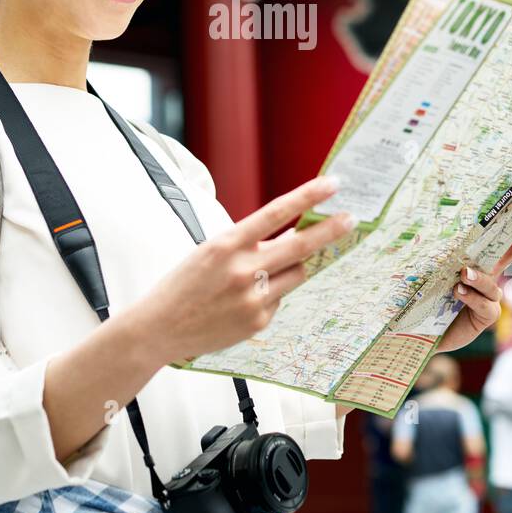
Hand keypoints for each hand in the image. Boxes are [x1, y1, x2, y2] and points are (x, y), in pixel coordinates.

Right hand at [143, 176, 354, 364]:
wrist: (159, 328)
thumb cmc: (184, 284)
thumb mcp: (211, 251)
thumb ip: (250, 242)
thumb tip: (291, 235)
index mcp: (226, 244)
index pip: (276, 212)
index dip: (307, 196)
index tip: (332, 184)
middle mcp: (243, 270)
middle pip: (300, 246)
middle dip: (330, 230)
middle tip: (351, 218)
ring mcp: (253, 298)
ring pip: (296, 273)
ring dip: (294, 265)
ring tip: (267, 270)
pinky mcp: (258, 321)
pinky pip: (280, 298)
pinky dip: (271, 293)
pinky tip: (243, 300)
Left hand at [436, 205, 511, 354]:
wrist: (420, 330)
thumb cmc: (426, 297)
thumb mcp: (434, 272)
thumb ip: (442, 259)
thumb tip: (439, 238)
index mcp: (478, 263)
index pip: (501, 239)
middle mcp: (488, 278)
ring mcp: (490, 298)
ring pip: (492, 284)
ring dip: (479, 278)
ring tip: (463, 275)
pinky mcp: (486, 316)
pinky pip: (486, 305)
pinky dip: (472, 297)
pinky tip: (458, 293)